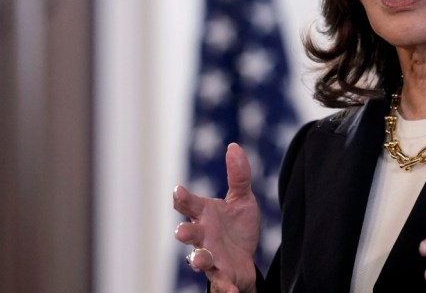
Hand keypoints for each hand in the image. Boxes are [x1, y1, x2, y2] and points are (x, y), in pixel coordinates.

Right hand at [174, 143, 260, 292]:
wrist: (246, 259)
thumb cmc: (236, 228)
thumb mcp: (242, 200)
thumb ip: (238, 176)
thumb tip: (233, 146)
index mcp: (204, 215)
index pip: (188, 204)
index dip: (182, 198)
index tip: (178, 190)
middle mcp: (203, 237)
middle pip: (189, 234)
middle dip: (185, 232)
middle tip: (181, 231)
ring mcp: (211, 258)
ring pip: (200, 260)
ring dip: (198, 260)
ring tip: (200, 260)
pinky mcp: (223, 276)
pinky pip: (221, 285)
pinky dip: (224, 289)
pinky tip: (229, 291)